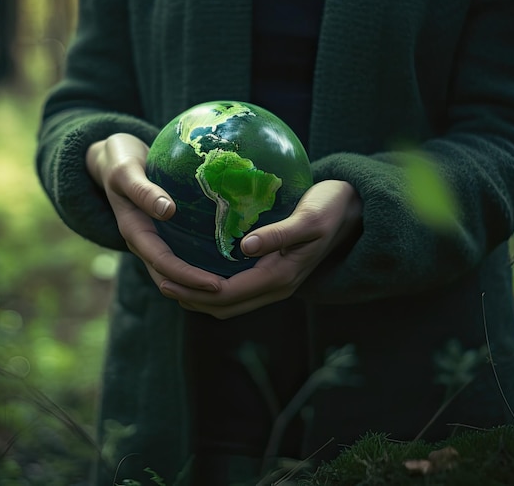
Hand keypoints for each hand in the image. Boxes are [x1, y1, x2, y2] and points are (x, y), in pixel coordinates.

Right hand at [85, 133, 222, 293]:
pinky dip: (200, 265)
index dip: (188, 277)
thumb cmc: (120, 162)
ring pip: (175, 272)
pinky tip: (226, 263)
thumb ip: (143, 191)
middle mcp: (144, 242)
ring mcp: (153, 240)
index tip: (215, 285)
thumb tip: (167, 211)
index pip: (163, 263)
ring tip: (232, 287)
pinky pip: (182, 256)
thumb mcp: (125, 172)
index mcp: (134, 232)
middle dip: (198, 289)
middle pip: (171, 277)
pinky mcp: (164, 234)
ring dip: (199, 284)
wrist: (113, 160)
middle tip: (232, 292)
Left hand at [158, 180, 362, 318]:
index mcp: (281, 276)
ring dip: (200, 297)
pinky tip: (199, 267)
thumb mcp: (309, 217)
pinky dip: (214, 286)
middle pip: (225, 306)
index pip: (229, 294)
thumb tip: (246, 247)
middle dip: (191, 299)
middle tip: (160, 281)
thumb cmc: (330, 208)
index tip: (166, 278)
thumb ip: (280, 234)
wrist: (353, 211)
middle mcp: (277, 286)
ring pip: (231, 302)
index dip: (195, 291)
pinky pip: (238, 288)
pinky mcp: (274, 273)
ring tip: (172, 279)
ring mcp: (276, 283)